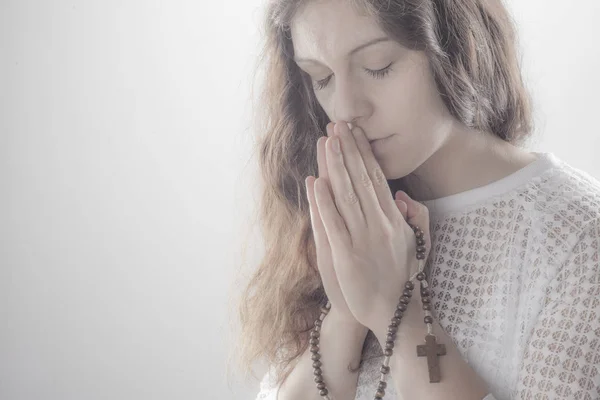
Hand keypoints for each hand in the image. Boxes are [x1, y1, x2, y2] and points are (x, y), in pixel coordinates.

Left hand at [306, 121, 430, 332]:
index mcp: (394, 220)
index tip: (354, 133)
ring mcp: (362, 240)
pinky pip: (334, 225)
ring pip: (346, 196)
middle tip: (337, 124)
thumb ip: (417, 217)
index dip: (364, 154)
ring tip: (328, 141)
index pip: (376, 178)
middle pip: (360, 180)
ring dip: (335, 166)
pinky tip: (315, 182)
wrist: (395, 313)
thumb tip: (404, 195)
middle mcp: (379, 225)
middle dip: (348, 150)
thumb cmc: (405, 277)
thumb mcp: (419, 244)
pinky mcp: (346, 257)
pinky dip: (324, 203)